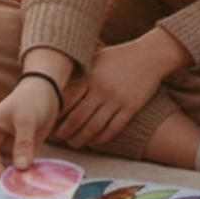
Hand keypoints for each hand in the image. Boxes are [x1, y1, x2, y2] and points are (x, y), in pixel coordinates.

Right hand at [0, 76, 61, 177]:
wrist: (46, 92)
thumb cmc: (31, 100)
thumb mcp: (26, 120)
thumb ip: (23, 144)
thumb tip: (21, 168)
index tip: (10, 180)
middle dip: (6, 176)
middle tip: (22, 186)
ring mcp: (6, 147)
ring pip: (7, 169)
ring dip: (17, 177)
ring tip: (29, 184)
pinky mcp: (19, 151)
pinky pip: (19, 167)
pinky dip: (25, 173)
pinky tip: (35, 178)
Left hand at [55, 28, 190, 148]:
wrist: (150, 55)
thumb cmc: (120, 56)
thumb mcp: (96, 57)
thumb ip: (80, 68)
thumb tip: (59, 78)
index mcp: (89, 76)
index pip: (67, 100)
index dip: (56, 114)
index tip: (49, 121)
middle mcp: (101, 89)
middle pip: (78, 117)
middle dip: (66, 131)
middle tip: (59, 136)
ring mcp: (116, 100)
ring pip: (94, 127)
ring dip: (81, 138)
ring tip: (74, 143)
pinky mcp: (131, 108)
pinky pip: (113, 129)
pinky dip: (101, 138)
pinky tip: (94, 141)